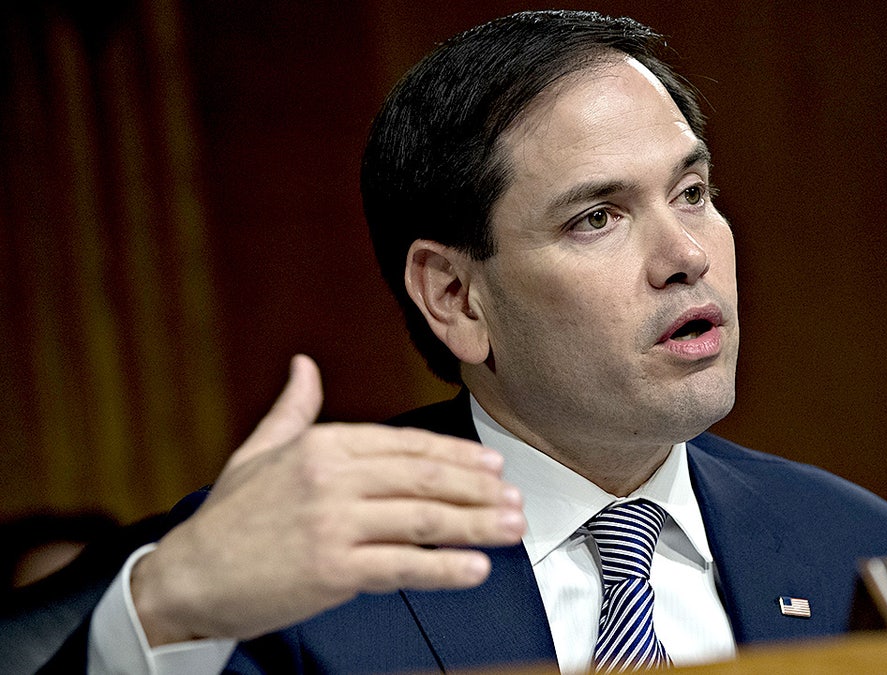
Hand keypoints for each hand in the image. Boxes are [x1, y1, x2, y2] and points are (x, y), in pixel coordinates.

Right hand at [130, 355, 523, 644]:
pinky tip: (476, 568)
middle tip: (515, 501)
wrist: (188, 579)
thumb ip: (293, 410)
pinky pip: (404, 566)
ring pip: (425, 520)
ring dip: (477, 525)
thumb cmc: (228, 520)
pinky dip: (445, 568)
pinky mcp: (333, 570)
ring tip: (510, 530)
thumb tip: (303, 366)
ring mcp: (334, 524)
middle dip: (480, 490)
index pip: (408, 445)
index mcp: (322, 446)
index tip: (493, 467)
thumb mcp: (259, 452)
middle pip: (426, 479)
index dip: (457, 456)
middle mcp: (332, 479)